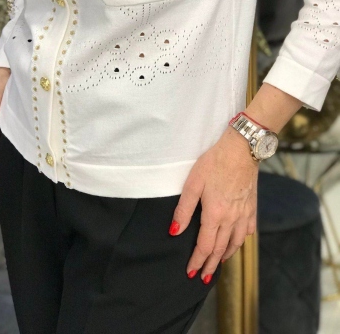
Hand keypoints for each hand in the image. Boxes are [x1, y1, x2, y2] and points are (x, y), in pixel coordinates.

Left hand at [169, 126, 258, 282]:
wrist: (242, 149)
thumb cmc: (214, 163)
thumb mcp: (193, 183)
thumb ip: (183, 210)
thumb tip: (174, 232)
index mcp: (215, 215)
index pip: (205, 246)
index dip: (197, 261)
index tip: (191, 273)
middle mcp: (232, 219)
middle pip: (221, 249)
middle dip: (211, 265)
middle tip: (203, 277)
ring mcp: (244, 213)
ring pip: (236, 242)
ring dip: (226, 255)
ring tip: (219, 262)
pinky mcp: (252, 205)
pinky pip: (248, 230)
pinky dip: (242, 239)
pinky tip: (239, 240)